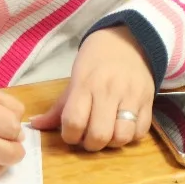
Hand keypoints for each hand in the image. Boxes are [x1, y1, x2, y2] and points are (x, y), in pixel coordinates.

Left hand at [31, 26, 154, 150]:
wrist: (130, 39)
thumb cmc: (97, 59)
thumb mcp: (75, 78)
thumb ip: (59, 107)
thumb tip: (35, 126)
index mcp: (86, 84)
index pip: (74, 122)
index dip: (70, 136)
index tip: (71, 133)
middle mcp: (109, 91)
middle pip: (99, 135)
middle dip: (90, 144)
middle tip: (89, 137)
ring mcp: (131, 96)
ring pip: (122, 136)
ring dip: (112, 143)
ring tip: (108, 133)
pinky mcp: (149, 100)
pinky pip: (141, 131)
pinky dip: (131, 136)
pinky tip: (123, 127)